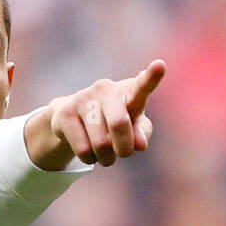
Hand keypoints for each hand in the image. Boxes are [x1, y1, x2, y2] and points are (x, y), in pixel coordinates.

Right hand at [25, 58, 165, 169]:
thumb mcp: (133, 128)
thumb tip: (140, 145)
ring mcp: (83, 98)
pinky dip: (89, 159)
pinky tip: (88, 152)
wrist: (74, 119)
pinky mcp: (65, 113)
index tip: (160, 65)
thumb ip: (142, 134)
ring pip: (101, 144)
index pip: (142, 86)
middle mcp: (106, 88)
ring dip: (106, 158)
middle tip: (123, 154)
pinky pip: (83, 150)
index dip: (151, 78)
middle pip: (119, 125)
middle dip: (124, 149)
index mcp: (128, 91)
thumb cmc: (113, 122)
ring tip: (104, 154)